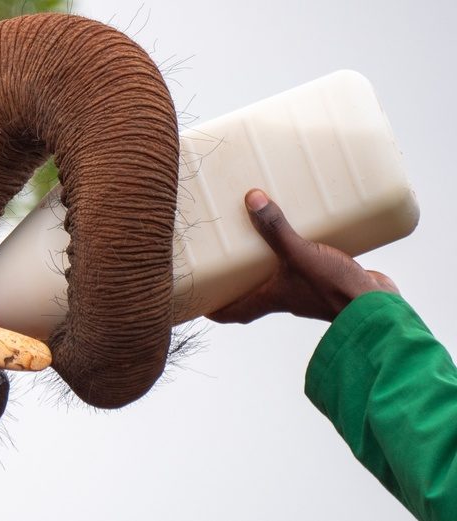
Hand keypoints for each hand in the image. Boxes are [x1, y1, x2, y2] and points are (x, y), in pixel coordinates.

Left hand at [207, 189, 398, 323]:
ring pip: (278, 279)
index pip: (231, 311)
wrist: (375, 306)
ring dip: (268, 265)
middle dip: (236, 280)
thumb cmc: (332, 289)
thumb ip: (276, 228)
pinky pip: (306, 268)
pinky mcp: (327, 282)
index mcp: (268, 298)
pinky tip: (305, 234)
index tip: (197, 299)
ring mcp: (305, 291)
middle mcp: (283, 298)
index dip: (212, 307)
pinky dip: (300, 255)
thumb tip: (252, 199)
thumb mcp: (299, 253)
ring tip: (259, 239)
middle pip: (251, 294)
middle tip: (223, 259)